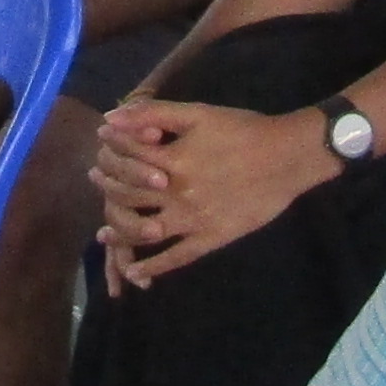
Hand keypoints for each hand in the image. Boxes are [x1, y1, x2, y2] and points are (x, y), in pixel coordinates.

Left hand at [91, 102, 337, 290]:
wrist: (288, 157)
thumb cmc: (244, 130)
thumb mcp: (198, 114)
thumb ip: (153, 113)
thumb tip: (111, 117)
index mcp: (172, 161)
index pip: (126, 158)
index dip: (110, 149)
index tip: (101, 144)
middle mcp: (177, 194)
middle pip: (127, 196)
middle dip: (107, 187)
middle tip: (97, 182)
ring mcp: (193, 220)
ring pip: (144, 231)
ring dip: (120, 233)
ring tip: (104, 234)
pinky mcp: (211, 238)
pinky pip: (176, 258)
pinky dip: (153, 268)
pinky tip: (136, 272)